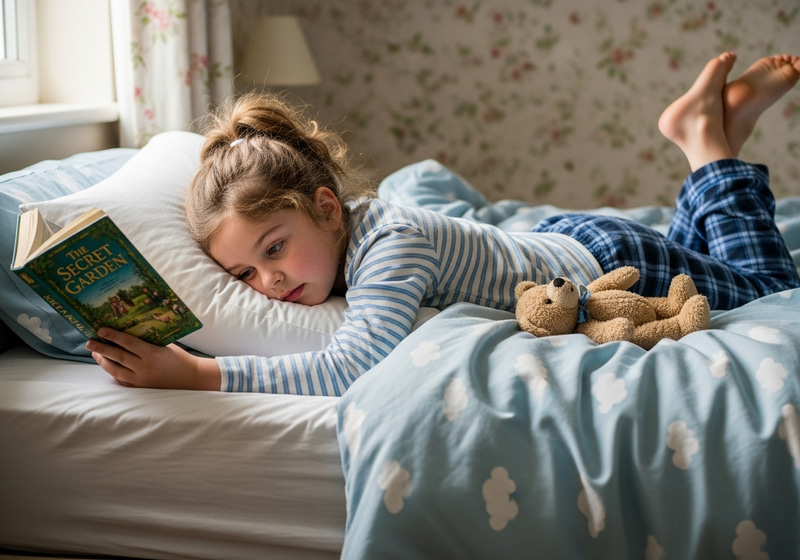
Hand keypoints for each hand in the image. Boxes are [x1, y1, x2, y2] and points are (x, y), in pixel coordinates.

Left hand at [86, 328, 220, 389]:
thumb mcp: (165, 345)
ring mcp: (141, 380)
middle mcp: (144, 368)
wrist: (190, 377)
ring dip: (103, 361)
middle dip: (101, 349)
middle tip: (89, 342)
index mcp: (152, 354)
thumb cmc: (179, 357)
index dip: (113, 336)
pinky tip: (107, 365)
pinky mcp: (141, 387)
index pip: (128, 343)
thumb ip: (147, 342)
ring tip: (95, 353)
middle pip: (117, 357)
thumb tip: (127, 334)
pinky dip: (112, 372)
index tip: (101, 330)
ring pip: (115, 370)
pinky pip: (121, 380)